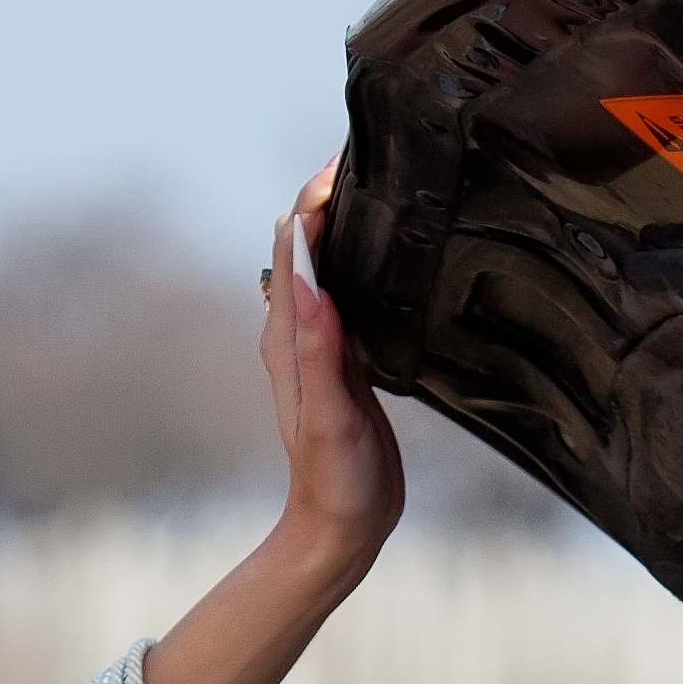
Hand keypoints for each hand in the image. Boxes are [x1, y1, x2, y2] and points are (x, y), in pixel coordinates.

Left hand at [259, 163, 402, 566]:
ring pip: (331, 266)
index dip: (316, 200)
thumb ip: (318, 350)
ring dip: (348, 226)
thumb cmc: (333, 478)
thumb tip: (310, 282)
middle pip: (308, 245)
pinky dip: (366, 265)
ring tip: (383, 188)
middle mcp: (298, 332)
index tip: (346, 162)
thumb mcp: (327, 414)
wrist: (341, 527)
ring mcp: (323, 345)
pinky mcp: (348, 361)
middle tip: (369, 156)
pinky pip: (352, 296)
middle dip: (330, 198)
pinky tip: (394, 256)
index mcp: (288, 337)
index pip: (296, 248)